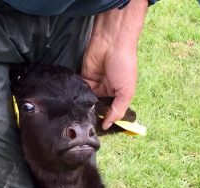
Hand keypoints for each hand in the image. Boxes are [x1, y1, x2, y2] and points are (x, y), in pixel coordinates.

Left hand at [81, 0, 147, 129]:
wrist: (111, 43)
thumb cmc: (124, 67)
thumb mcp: (126, 92)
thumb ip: (117, 110)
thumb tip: (107, 126)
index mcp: (118, 96)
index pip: (110, 113)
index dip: (105, 121)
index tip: (97, 131)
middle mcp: (106, 92)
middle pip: (98, 108)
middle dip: (92, 116)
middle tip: (85, 127)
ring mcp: (95, 86)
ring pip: (87, 101)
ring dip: (84, 108)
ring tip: (77, 118)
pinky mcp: (84, 79)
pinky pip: (80, 91)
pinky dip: (77, 97)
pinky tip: (72, 106)